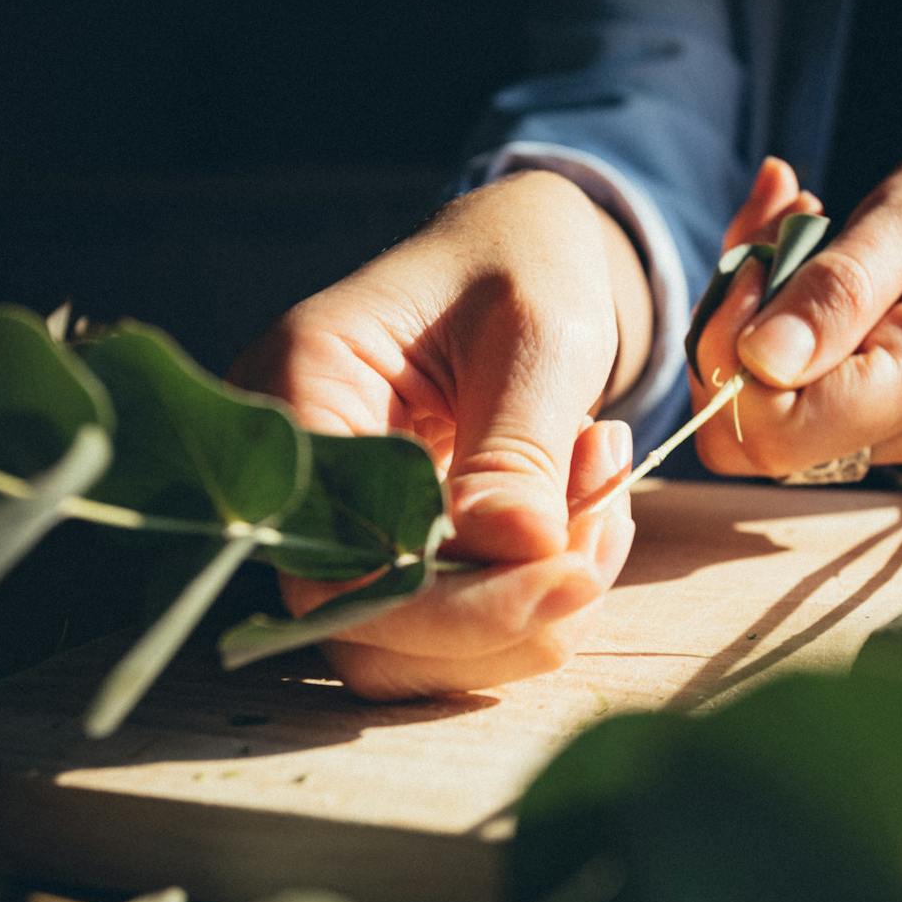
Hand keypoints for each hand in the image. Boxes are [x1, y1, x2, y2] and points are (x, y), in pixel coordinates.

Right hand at [230, 170, 648, 697]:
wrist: (520, 254)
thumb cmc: (522, 264)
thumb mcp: (536, 335)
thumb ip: (518, 447)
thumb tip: (518, 554)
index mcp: (301, 389)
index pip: (337, 565)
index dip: (454, 603)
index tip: (573, 574)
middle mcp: (295, 472)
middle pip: (368, 626)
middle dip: (508, 608)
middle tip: (606, 520)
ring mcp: (340, 519)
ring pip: (412, 647)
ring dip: (532, 610)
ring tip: (603, 500)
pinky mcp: (392, 550)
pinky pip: (450, 625)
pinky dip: (535, 597)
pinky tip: (588, 513)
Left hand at [692, 113, 901, 477]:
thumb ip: (839, 288)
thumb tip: (758, 362)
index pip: (773, 430)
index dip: (730, 355)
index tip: (758, 263)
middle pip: (754, 434)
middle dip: (729, 334)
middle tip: (769, 228)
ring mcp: (900, 432)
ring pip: (767, 411)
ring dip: (751, 313)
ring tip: (798, 218)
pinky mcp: (886, 418)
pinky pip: (795, 392)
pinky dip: (778, 321)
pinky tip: (813, 249)